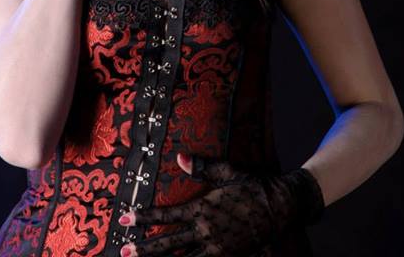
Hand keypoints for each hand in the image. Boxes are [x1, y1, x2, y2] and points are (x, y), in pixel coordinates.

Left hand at [118, 153, 324, 256]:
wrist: (280, 206)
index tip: (125, 218)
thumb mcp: (226, 171)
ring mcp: (216, 249)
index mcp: (202, 209)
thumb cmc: (252, 185)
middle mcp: (205, 232)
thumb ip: (201, 166)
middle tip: (123, 250)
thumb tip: (180, 157)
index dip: (143, 217)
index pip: (166, 215)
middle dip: (144, 248)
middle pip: (168, 244)